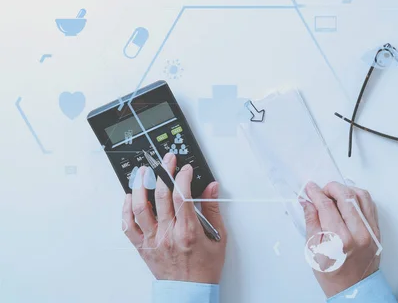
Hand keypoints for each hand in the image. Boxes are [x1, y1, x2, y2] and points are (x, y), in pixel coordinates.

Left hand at [122, 153, 226, 283]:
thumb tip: (211, 188)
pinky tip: (129, 197)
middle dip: (164, 172)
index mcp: (188, 232)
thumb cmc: (204, 268)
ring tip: (143, 172)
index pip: (181, 196)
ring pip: (139, 208)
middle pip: (161, 195)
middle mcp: (167, 234)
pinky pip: (128, 226)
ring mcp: (153, 240)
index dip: (182, 177)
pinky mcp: (143, 246)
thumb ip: (213, 210)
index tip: (185, 169)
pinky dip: (126, 209)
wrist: (190, 292)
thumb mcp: (218, 237)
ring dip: (140, 186)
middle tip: (166, 161)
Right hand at [302, 181, 380, 297]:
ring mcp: (371, 231)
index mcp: (340, 240)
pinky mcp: (377, 230)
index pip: (327, 206)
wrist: (354, 288)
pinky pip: (370, 205)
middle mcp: (359, 233)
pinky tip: (348, 201)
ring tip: (335, 194)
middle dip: (331, 188)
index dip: (316, 193)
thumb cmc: (332, 274)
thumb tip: (307, 202)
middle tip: (321, 190)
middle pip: (346, 196)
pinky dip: (358, 197)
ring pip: (361, 196)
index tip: (310, 188)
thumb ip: (311, 222)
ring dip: (346, 190)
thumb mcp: (313, 250)